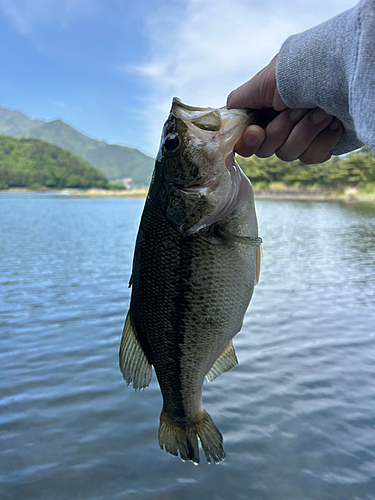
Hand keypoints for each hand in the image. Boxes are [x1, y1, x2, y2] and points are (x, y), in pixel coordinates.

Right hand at [226, 55, 343, 163]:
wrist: (346, 75)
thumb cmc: (303, 72)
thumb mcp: (263, 81)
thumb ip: (238, 100)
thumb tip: (224, 115)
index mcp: (264, 108)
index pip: (246, 141)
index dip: (249, 142)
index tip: (257, 132)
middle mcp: (280, 122)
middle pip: (266, 150)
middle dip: (282, 130)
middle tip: (297, 108)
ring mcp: (301, 134)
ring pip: (288, 154)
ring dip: (304, 131)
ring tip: (321, 110)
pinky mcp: (321, 145)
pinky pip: (311, 158)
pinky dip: (322, 140)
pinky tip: (332, 122)